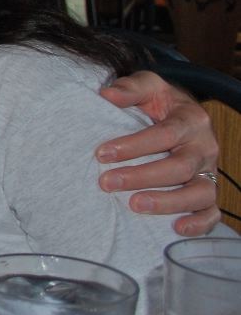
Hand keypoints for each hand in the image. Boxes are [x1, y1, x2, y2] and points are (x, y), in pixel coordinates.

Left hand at [98, 71, 219, 235]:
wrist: (179, 116)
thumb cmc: (158, 103)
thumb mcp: (147, 86)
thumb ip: (130, 87)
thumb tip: (107, 94)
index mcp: (191, 120)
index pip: (165, 134)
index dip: (134, 145)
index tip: (102, 154)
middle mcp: (205, 147)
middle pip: (180, 166)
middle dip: (142, 176)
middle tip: (107, 182)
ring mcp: (209, 172)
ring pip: (200, 193)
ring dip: (167, 202)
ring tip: (134, 205)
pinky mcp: (209, 192)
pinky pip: (212, 212)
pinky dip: (199, 224)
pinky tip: (176, 228)